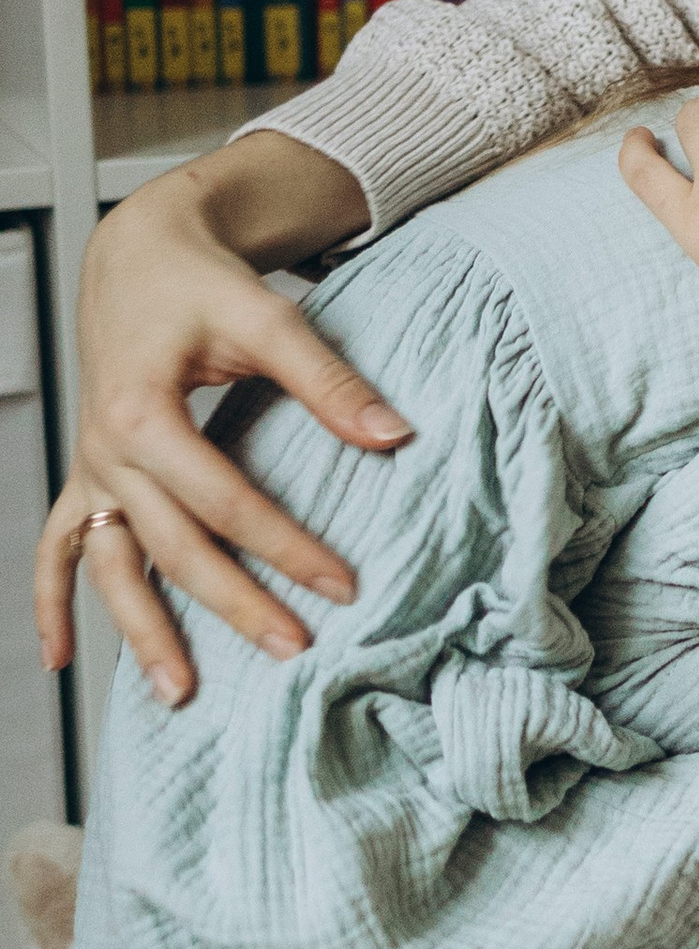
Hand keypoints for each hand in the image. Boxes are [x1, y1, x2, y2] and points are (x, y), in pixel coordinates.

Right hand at [34, 134, 399, 705]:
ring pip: (108, 563)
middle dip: (231, 603)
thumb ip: (329, 382)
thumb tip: (394, 436)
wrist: (140, 254)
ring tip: (179, 693)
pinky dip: (53, 602)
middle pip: (170, 545)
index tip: (343, 586)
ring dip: (139, 629)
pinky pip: (58, 547)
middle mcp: (104, 449)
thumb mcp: (270, 318)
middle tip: (291, 652)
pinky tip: (61, 659)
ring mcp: (89, 467)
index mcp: (143, 412)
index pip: (223, 500)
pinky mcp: (87, 473)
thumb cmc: (203, 283)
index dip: (285, 546)